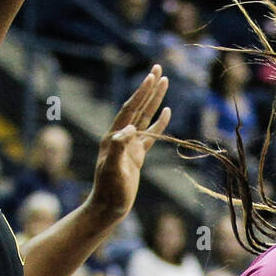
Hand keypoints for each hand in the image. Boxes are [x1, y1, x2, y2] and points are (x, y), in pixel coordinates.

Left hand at [89, 66, 170, 224]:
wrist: (108, 207)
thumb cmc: (109, 190)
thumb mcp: (113, 169)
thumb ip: (119, 148)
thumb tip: (130, 129)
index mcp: (114, 136)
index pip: (130, 109)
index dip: (141, 93)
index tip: (151, 76)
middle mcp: (121, 136)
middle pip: (138, 107)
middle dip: (148, 88)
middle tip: (158, 68)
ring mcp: (130, 145)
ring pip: (145, 117)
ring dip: (154, 100)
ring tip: (164, 82)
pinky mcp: (136, 155)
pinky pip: (150, 134)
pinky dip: (159, 122)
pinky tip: (166, 111)